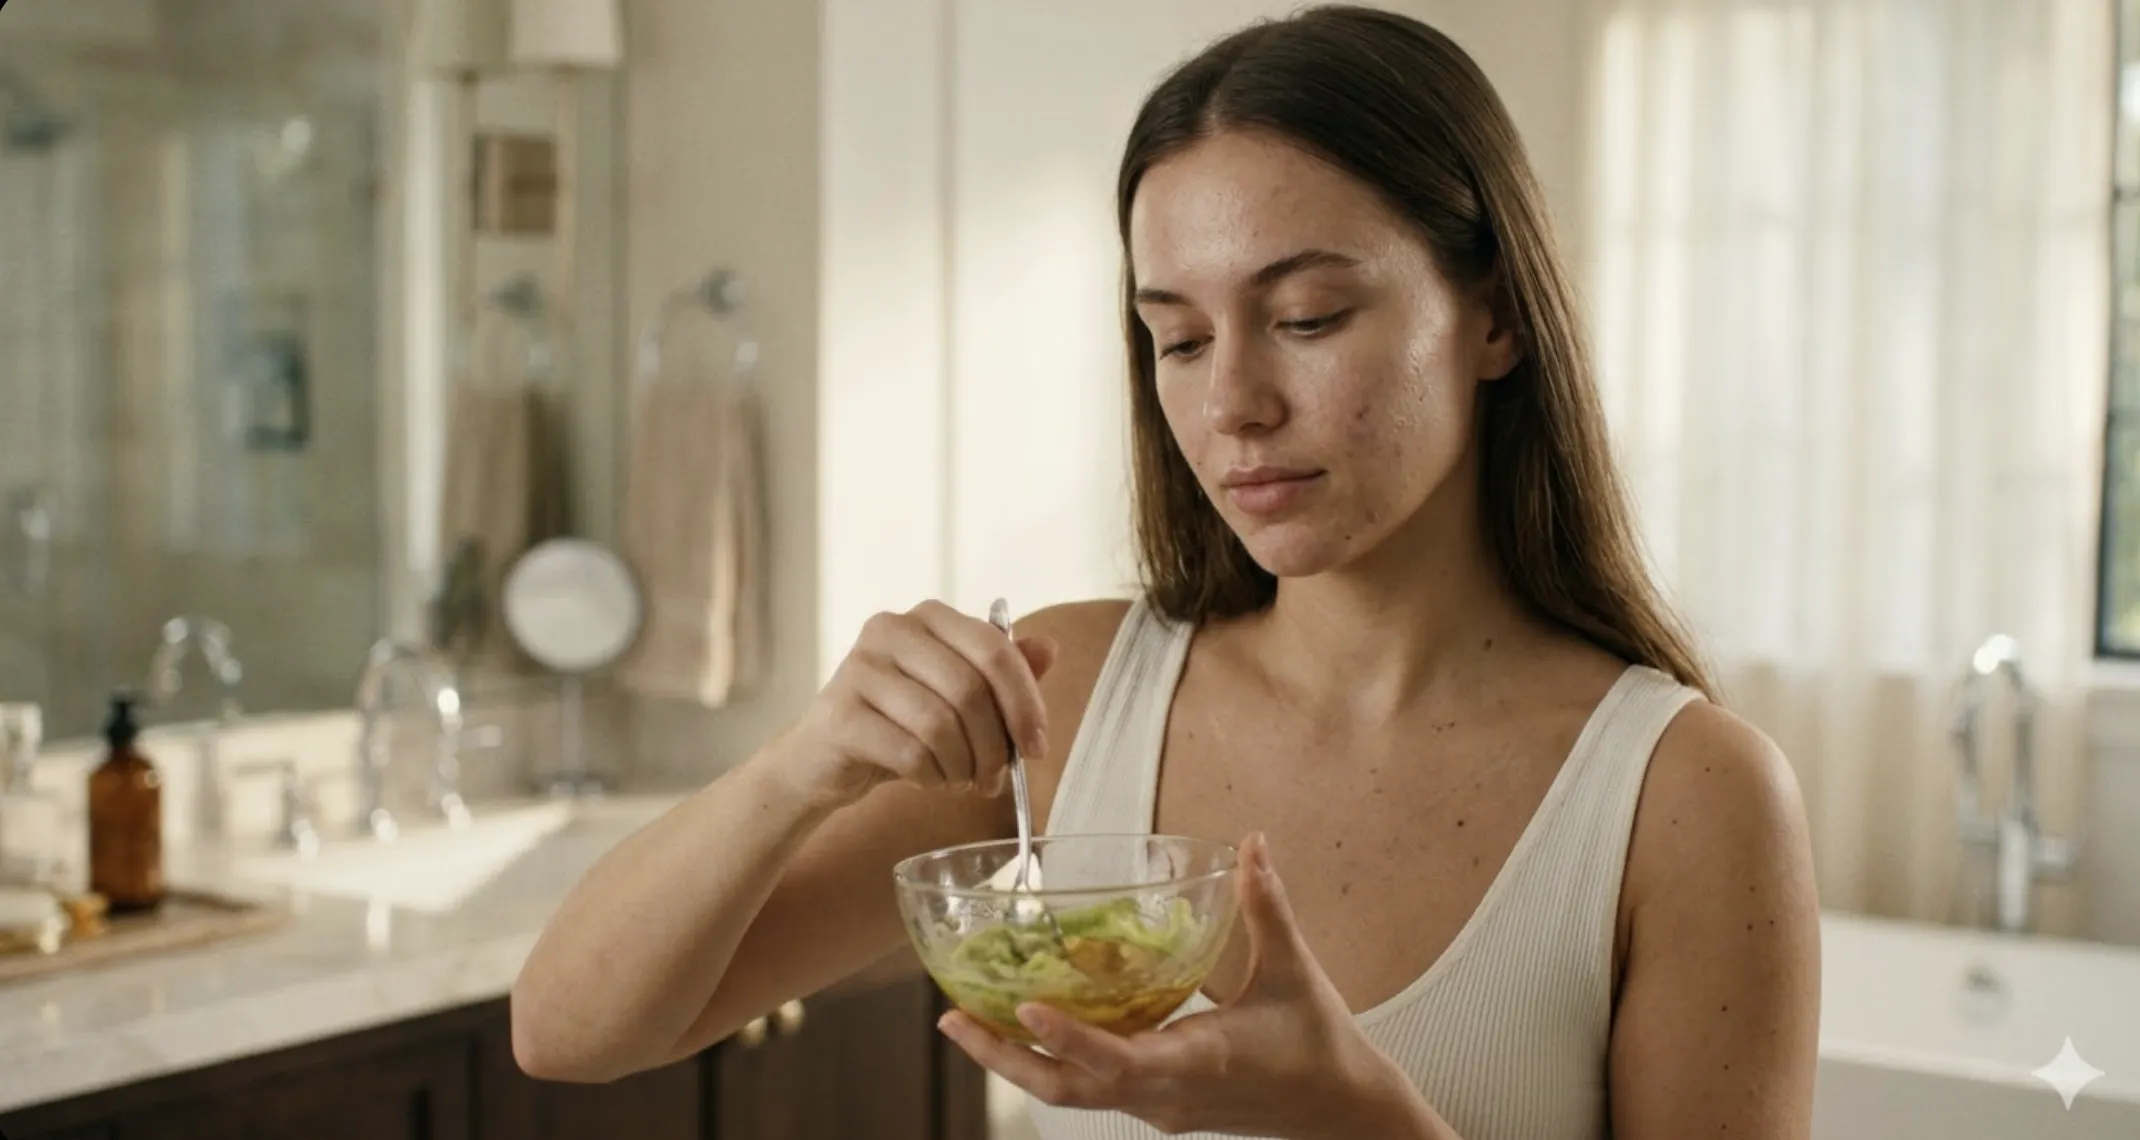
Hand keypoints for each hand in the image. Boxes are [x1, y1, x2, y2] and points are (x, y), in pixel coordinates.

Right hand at [769, 601, 1056, 810]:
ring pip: (940, 724)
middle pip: (969, 690)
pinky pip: (909, 752)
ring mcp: (860, 668)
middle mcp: (890, 629)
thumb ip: (1001, 672)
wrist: (823, 759)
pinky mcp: (840, 713)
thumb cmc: (899, 723)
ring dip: (963, 766)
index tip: (1036, 746)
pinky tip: (928, 780)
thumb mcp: (957, 696)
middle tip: (995, 778)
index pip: (993, 649)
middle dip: (994, 745)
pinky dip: (931, 777)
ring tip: (961, 780)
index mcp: (928, 617)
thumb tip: (1050, 648)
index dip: (1024, 702)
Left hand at [938, 833, 1443, 1139]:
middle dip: (1005, 1058)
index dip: (1068, 1037)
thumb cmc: (1318, 1045)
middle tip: (952, 1018)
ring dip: (1017, 1059)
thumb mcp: (1294, 971)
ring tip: (965, 1019)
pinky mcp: (1156, 1103)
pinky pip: (1089, 1085)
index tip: (1023, 1007)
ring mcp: (1156, 1106)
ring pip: (1070, 1092)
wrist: (1339, 1111)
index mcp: (1198, 1062)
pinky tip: (1026, 1022)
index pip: (1120, 1059)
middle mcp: (1165, 1094)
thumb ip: (1267, 905)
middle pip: (1067, 1089)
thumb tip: (1252, 844)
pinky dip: (1051, 1056)